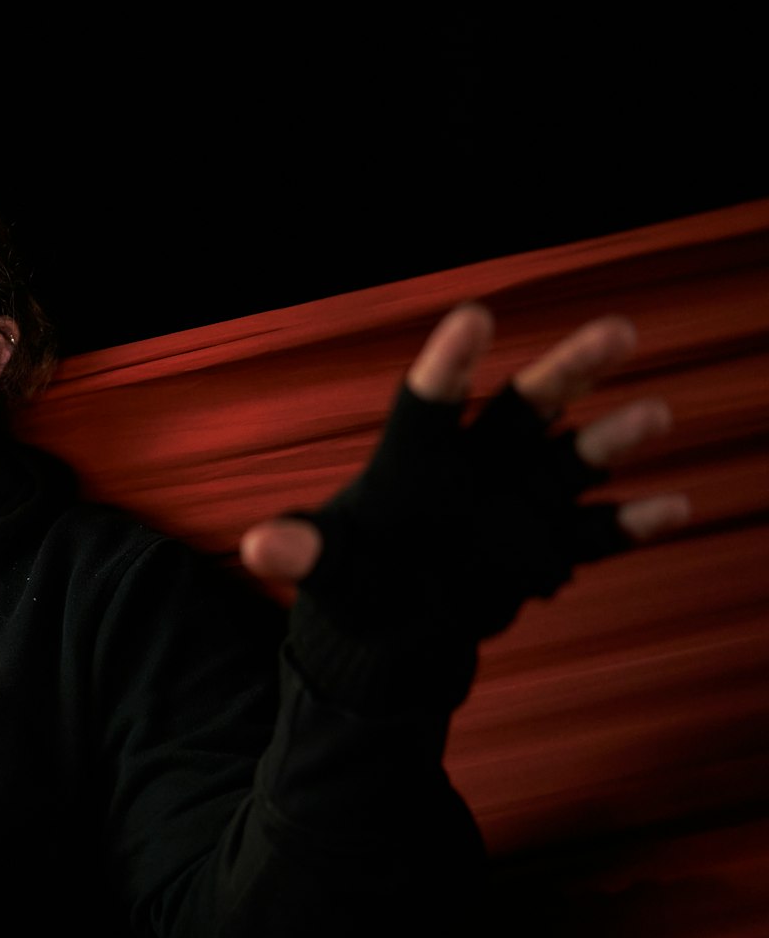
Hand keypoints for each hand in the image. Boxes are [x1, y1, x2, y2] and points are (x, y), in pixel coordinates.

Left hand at [241, 302, 688, 595]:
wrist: (394, 624)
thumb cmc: (355, 577)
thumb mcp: (326, 567)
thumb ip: (302, 552)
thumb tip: (261, 545)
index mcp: (415, 460)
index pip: (431, 403)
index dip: (451, 363)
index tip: (475, 313)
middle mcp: (477, 467)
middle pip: (527, 407)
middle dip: (570, 371)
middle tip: (619, 329)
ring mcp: (518, 503)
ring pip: (573, 458)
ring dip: (613, 438)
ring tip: (656, 412)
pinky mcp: (547, 548)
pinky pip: (596, 532)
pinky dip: (634, 522)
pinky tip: (677, 505)